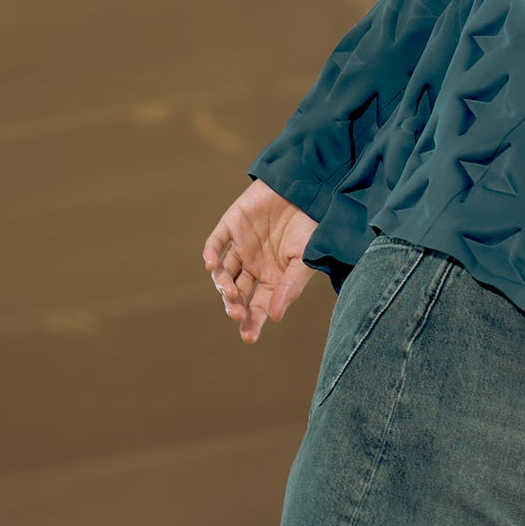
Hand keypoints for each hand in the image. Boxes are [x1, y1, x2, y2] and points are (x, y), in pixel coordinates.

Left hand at [202, 179, 318, 343]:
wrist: (308, 187)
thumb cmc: (312, 226)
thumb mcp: (306, 260)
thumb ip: (289, 287)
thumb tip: (273, 317)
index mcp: (273, 278)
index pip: (258, 306)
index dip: (252, 322)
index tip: (249, 337)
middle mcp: (254, 266)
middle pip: (238, 293)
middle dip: (235, 306)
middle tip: (237, 313)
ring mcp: (241, 246)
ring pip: (224, 272)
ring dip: (224, 285)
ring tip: (230, 292)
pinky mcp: (232, 224)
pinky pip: (216, 243)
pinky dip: (212, 254)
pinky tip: (212, 266)